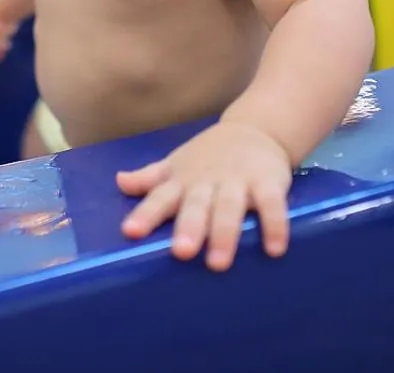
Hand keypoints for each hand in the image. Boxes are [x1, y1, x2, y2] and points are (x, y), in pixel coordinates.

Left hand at [117, 122, 293, 269]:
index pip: (160, 198)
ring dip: (225, 233)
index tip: (131, 232)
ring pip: (230, 208)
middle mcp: (208, 182)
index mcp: (183, 181)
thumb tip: (119, 182)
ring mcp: (239, 181)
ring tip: (219, 264)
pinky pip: (272, 205)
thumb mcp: (177, 165)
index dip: (145, 214)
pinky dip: (274, 225)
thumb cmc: (208, 157)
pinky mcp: (268, 183)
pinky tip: (274, 250)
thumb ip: (150, 178)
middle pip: (196, 206)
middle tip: (182, 253)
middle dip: (189, 227)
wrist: (255, 130)